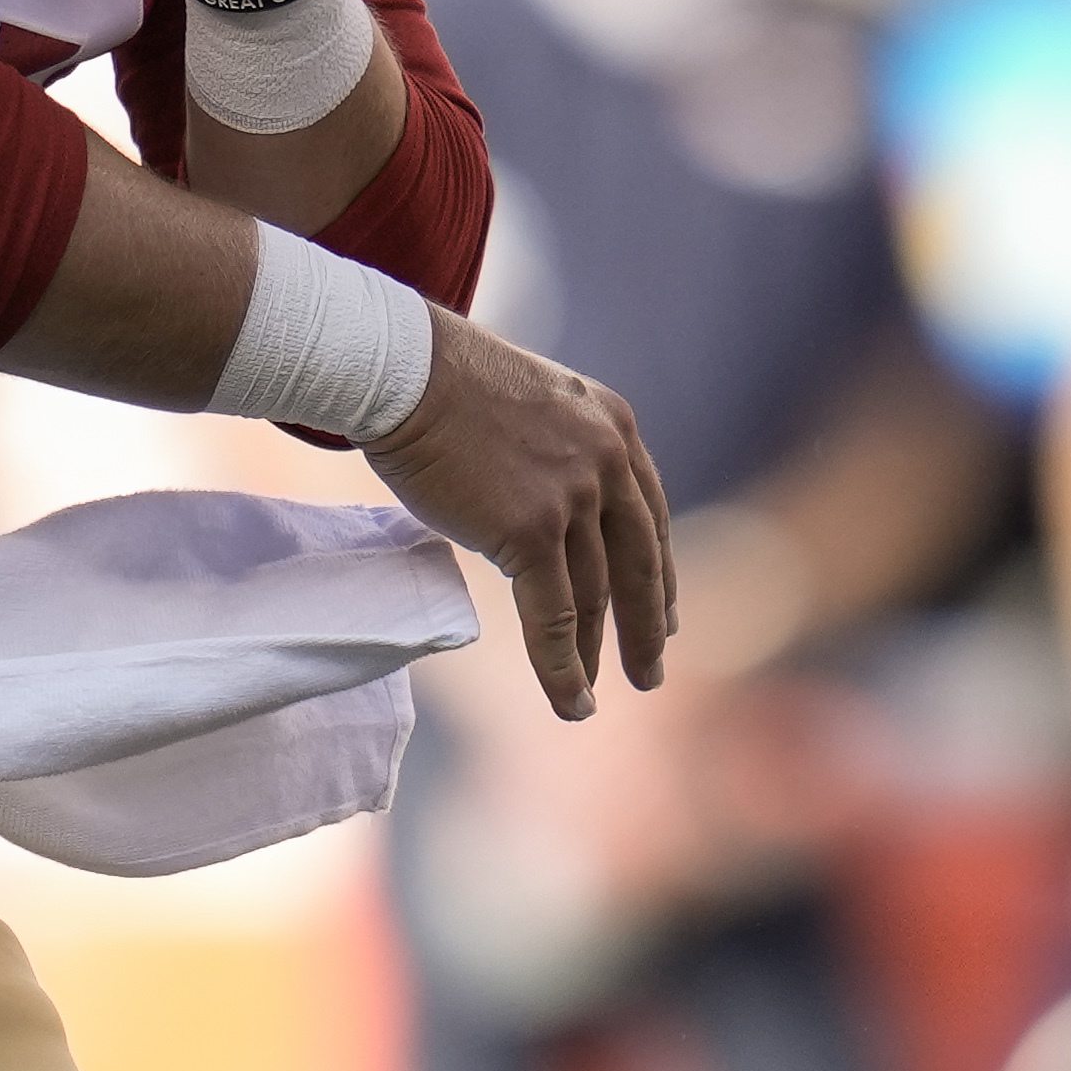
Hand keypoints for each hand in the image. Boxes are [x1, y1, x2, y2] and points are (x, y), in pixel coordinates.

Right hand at [367, 311, 676, 720]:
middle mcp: (607, 461)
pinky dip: (563, 667)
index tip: (665, 613)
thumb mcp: (532, 402)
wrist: (405, 369)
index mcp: (614, 427)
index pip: (650, 515)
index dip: (658, 572)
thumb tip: (549, 494)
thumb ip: (558, 447)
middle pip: (641, 562)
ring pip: (596, 596)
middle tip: (651, 669)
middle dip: (647, 624)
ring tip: (593, 697)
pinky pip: (554, 616)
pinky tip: (571, 701)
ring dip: (594, 654)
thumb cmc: (443, 381)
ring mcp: (574, 496)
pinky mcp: (534, 531)